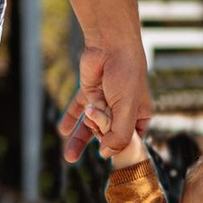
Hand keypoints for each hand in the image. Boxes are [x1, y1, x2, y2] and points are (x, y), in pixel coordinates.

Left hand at [58, 39, 151, 163]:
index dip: (118, 146)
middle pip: (107, 133)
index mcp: (139, 114)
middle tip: (93, 125)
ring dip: (79, 140)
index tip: (108, 150)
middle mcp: (122, 110)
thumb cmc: (126, 74)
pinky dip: (70, 119)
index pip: (129, 139)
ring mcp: (104, 101)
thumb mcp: (126, 108)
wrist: (110, 44)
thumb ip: (119, 135)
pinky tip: (62, 131)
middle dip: (97, 135)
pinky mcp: (89, 92)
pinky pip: (78, 109)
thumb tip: (105, 155)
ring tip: (69, 158)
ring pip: (90, 125)